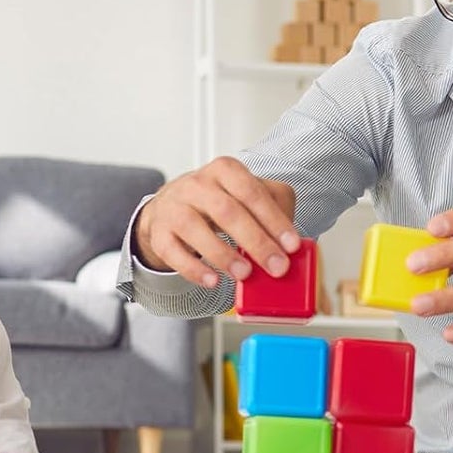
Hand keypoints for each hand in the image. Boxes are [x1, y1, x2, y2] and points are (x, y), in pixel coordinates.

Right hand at [135, 156, 298, 288]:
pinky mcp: (159, 233)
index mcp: (225, 171)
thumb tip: (292, 242)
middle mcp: (197, 185)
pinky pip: (174, 252)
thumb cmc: (218, 201)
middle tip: (276, 266)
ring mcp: (174, 208)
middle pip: (227, 211)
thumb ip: (275, 208)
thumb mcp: (248, 194)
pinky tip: (213, 281)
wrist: (171, 206)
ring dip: (224, 255)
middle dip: (256, 242)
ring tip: (245, 274)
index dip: (274, 220)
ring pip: (196, 229)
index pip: (252, 192)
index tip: (292, 245)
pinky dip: (194, 269)